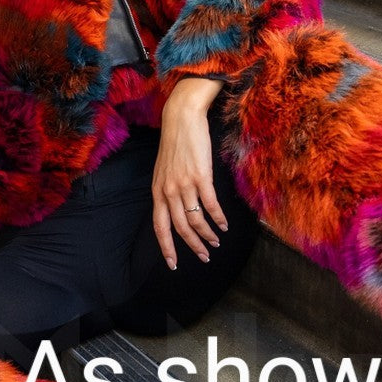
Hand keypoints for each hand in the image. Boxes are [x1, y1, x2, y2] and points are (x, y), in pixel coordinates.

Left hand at [152, 78, 226, 269]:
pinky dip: (218, 218)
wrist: (182, 118)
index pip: (160, 227)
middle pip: (180, 228)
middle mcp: (168, 191)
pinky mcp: (201, 176)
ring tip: (216, 242)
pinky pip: (210, 205)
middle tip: (204, 258)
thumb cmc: (176, 143)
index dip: (166, 248)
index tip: (173, 264)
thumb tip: (178, 210)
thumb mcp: (165, 171)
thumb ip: (168, 191)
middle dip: (193, 246)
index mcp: (157, 191)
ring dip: (208, 234)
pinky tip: (224, 225)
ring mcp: (184, 184)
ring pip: (195, 219)